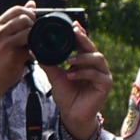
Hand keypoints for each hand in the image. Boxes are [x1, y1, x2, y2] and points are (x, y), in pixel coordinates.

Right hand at [0, 4, 40, 99]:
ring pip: (28, 30)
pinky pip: (31, 46)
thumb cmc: (3, 54)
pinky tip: (33, 55)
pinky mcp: (12, 54)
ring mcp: (5, 42)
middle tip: (35, 36)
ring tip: (34, 45)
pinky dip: (35, 50)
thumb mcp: (7, 34)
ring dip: (36, 37)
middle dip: (34, 25)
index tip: (33, 23)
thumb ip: (18, 18)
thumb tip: (32, 3)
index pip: (17, 9)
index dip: (29, 13)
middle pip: (24, 18)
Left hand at [50, 23, 110, 139]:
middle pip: (92, 48)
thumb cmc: (66, 95)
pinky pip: (96, 75)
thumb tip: (33, 50)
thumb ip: (48, 63)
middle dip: (84, 39)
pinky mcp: (106, 84)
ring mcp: (103, 74)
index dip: (81, 33)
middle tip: (74, 32)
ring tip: (69, 60)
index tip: (72, 24)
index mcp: (86, 61)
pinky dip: (84, 73)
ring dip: (83, 58)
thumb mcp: (55, 76)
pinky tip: (71, 75)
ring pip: (98, 59)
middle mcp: (96, 65)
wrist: (71, 115)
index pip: (84, 44)